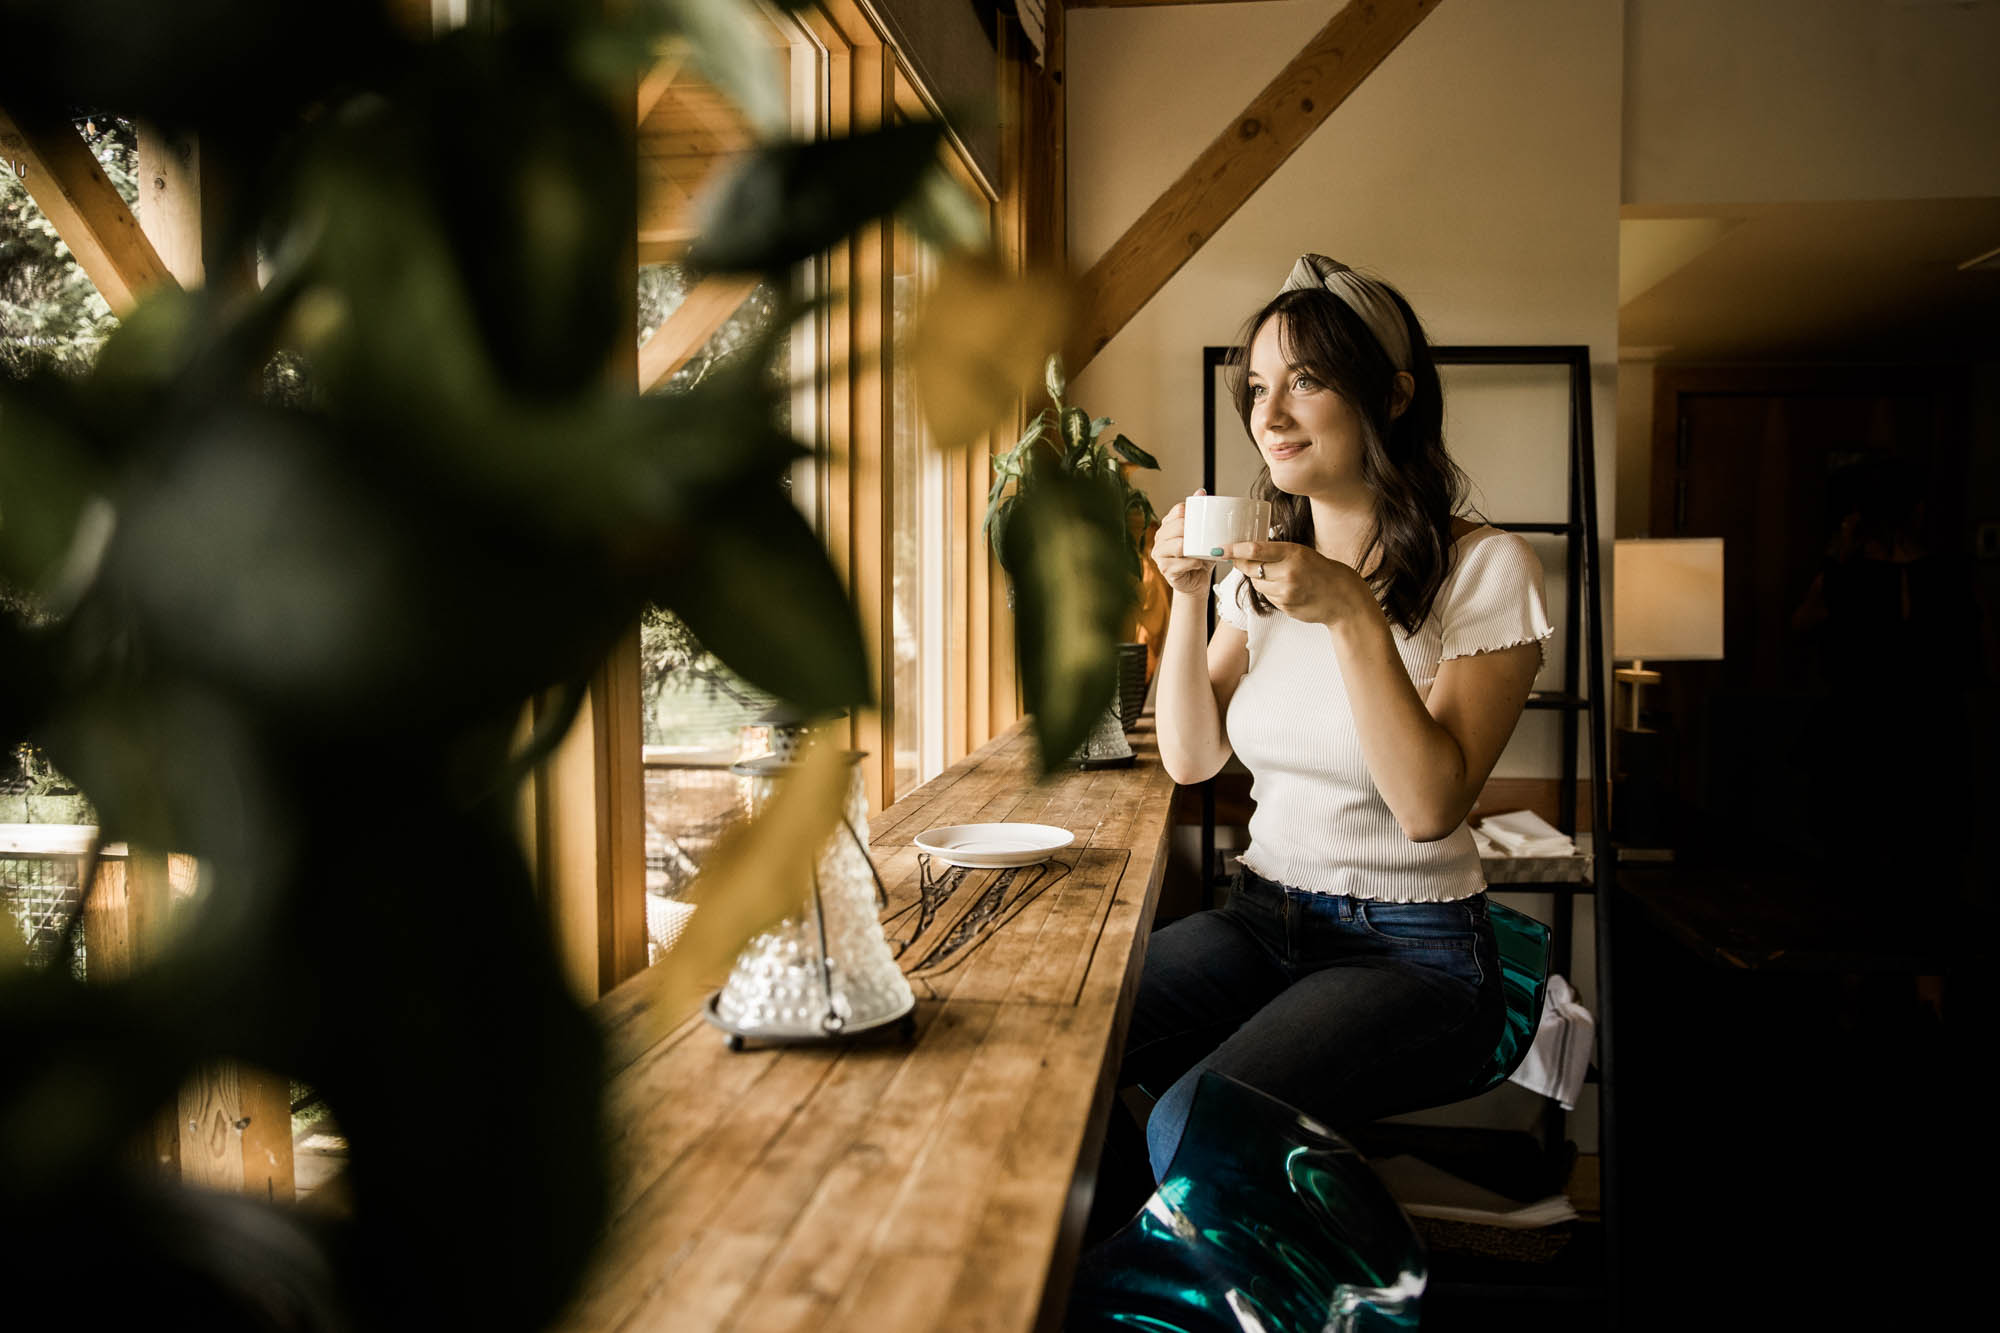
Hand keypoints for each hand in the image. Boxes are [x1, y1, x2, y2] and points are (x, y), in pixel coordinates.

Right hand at [1152, 492, 1216, 596]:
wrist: (1196, 582)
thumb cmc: (1198, 557)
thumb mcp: (1201, 534)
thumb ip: (1200, 514)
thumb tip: (1201, 491)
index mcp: (1166, 526)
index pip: (1179, 511)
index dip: (1193, 514)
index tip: (1205, 520)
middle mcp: (1159, 539)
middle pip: (1178, 526)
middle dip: (1195, 531)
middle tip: (1207, 539)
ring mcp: (1159, 555)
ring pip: (1179, 545)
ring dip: (1195, 549)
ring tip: (1203, 552)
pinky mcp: (1165, 570)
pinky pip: (1183, 563)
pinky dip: (1195, 563)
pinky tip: (1199, 564)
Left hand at [1227, 540, 1373, 624]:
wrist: (1343, 598)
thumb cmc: (1321, 571)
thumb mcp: (1302, 553)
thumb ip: (1277, 552)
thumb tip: (1246, 551)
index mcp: (1292, 554)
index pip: (1255, 550)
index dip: (1233, 549)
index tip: (1219, 548)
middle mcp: (1288, 573)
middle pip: (1250, 568)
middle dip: (1242, 564)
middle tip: (1240, 558)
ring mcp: (1286, 593)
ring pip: (1256, 583)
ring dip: (1257, 578)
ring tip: (1275, 575)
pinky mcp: (1285, 607)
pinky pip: (1267, 597)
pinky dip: (1269, 591)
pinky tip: (1285, 588)